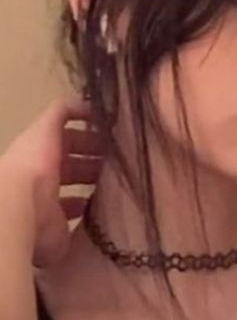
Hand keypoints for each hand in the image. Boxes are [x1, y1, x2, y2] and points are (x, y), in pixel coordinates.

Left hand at [1, 98, 103, 268]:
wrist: (22, 208)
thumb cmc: (35, 162)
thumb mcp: (48, 126)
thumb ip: (65, 110)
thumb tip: (90, 103)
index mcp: (40, 150)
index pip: (68, 139)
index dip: (89, 135)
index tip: (114, 135)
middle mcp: (43, 175)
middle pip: (73, 163)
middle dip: (95, 158)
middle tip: (121, 157)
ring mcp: (48, 202)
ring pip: (75, 187)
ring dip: (93, 182)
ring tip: (118, 177)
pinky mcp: (56, 226)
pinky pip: (75, 216)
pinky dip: (89, 209)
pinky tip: (106, 202)